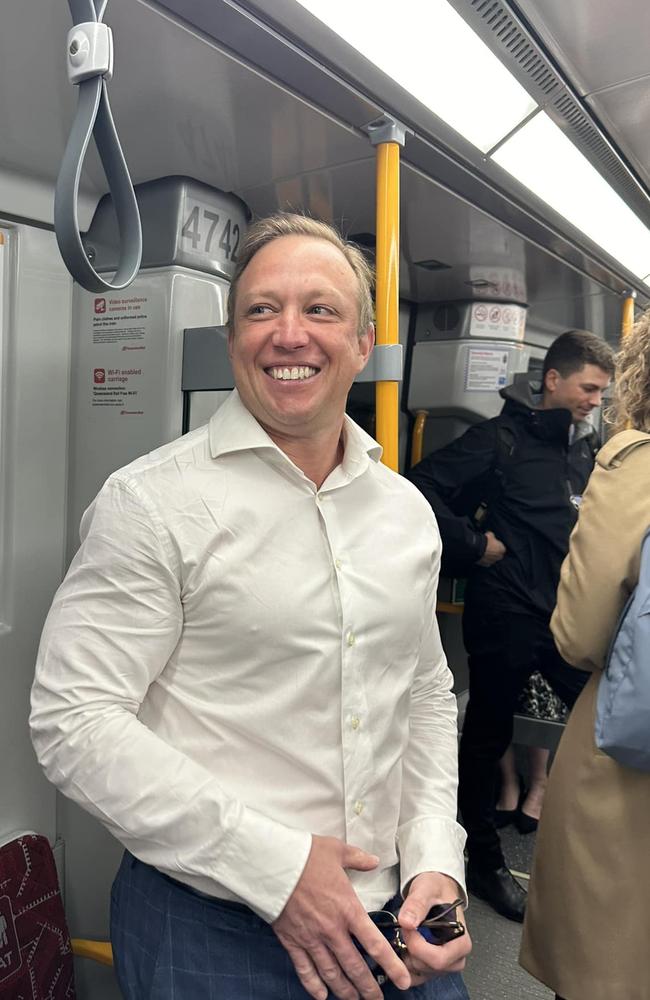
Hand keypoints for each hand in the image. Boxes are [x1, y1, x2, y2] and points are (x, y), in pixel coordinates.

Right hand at [273, 835, 410, 999]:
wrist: (272, 862)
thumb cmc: (305, 854)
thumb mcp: (337, 850)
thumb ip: (358, 859)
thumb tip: (374, 860)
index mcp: (347, 908)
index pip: (375, 944)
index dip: (391, 966)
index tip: (404, 981)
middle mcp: (332, 929)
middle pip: (355, 967)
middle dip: (368, 987)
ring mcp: (311, 938)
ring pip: (331, 973)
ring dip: (345, 990)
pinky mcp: (292, 941)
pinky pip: (304, 969)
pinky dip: (313, 986)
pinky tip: (322, 996)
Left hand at [397, 872, 471, 985]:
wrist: (436, 890)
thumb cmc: (436, 889)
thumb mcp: (427, 889)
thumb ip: (417, 904)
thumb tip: (407, 922)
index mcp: (461, 942)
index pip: (439, 959)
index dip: (418, 947)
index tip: (408, 927)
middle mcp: (456, 958)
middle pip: (428, 967)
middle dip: (410, 948)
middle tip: (405, 927)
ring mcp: (444, 965)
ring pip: (419, 973)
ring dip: (406, 955)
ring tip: (406, 933)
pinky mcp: (432, 967)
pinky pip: (414, 977)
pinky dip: (403, 965)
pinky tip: (401, 946)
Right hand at [477, 530, 505, 565]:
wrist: (478, 548)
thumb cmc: (486, 541)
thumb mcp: (490, 534)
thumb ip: (492, 536)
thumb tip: (491, 536)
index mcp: (502, 549)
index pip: (502, 548)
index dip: (497, 546)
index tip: (493, 544)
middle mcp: (499, 557)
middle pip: (498, 555)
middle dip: (495, 552)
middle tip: (489, 548)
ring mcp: (493, 561)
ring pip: (492, 559)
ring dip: (490, 556)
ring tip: (484, 552)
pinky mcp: (486, 564)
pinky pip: (486, 562)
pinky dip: (484, 560)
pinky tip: (481, 556)